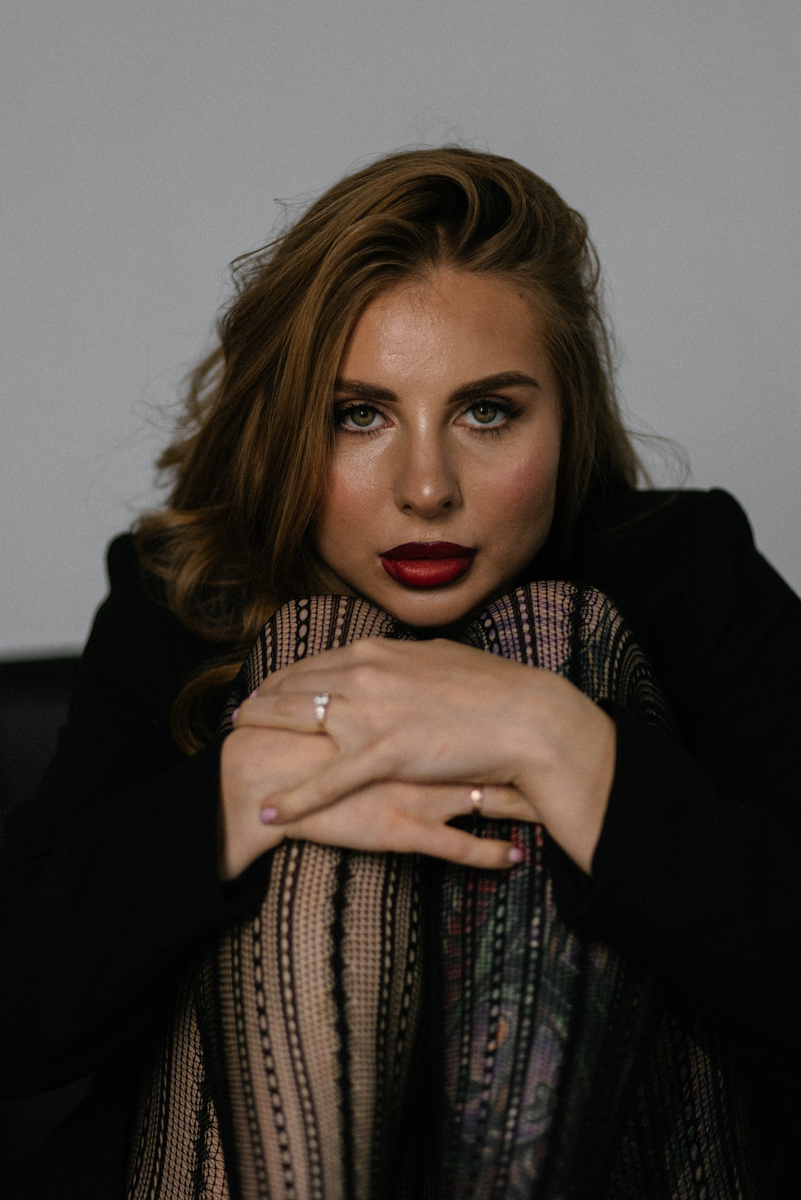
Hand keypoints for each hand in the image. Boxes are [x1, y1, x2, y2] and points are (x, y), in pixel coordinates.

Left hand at [235, 637, 616, 873]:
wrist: (525, 717)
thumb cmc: (492, 689)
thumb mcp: (441, 658)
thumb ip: (406, 660)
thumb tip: (393, 658)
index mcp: (378, 651)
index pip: (316, 662)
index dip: (285, 677)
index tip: (267, 686)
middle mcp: (364, 674)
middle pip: (295, 687)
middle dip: (261, 701)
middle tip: (240, 713)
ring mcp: (370, 714)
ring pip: (298, 723)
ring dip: (262, 733)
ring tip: (237, 746)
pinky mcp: (382, 754)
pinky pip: (325, 781)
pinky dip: (293, 798)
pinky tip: (269, 809)